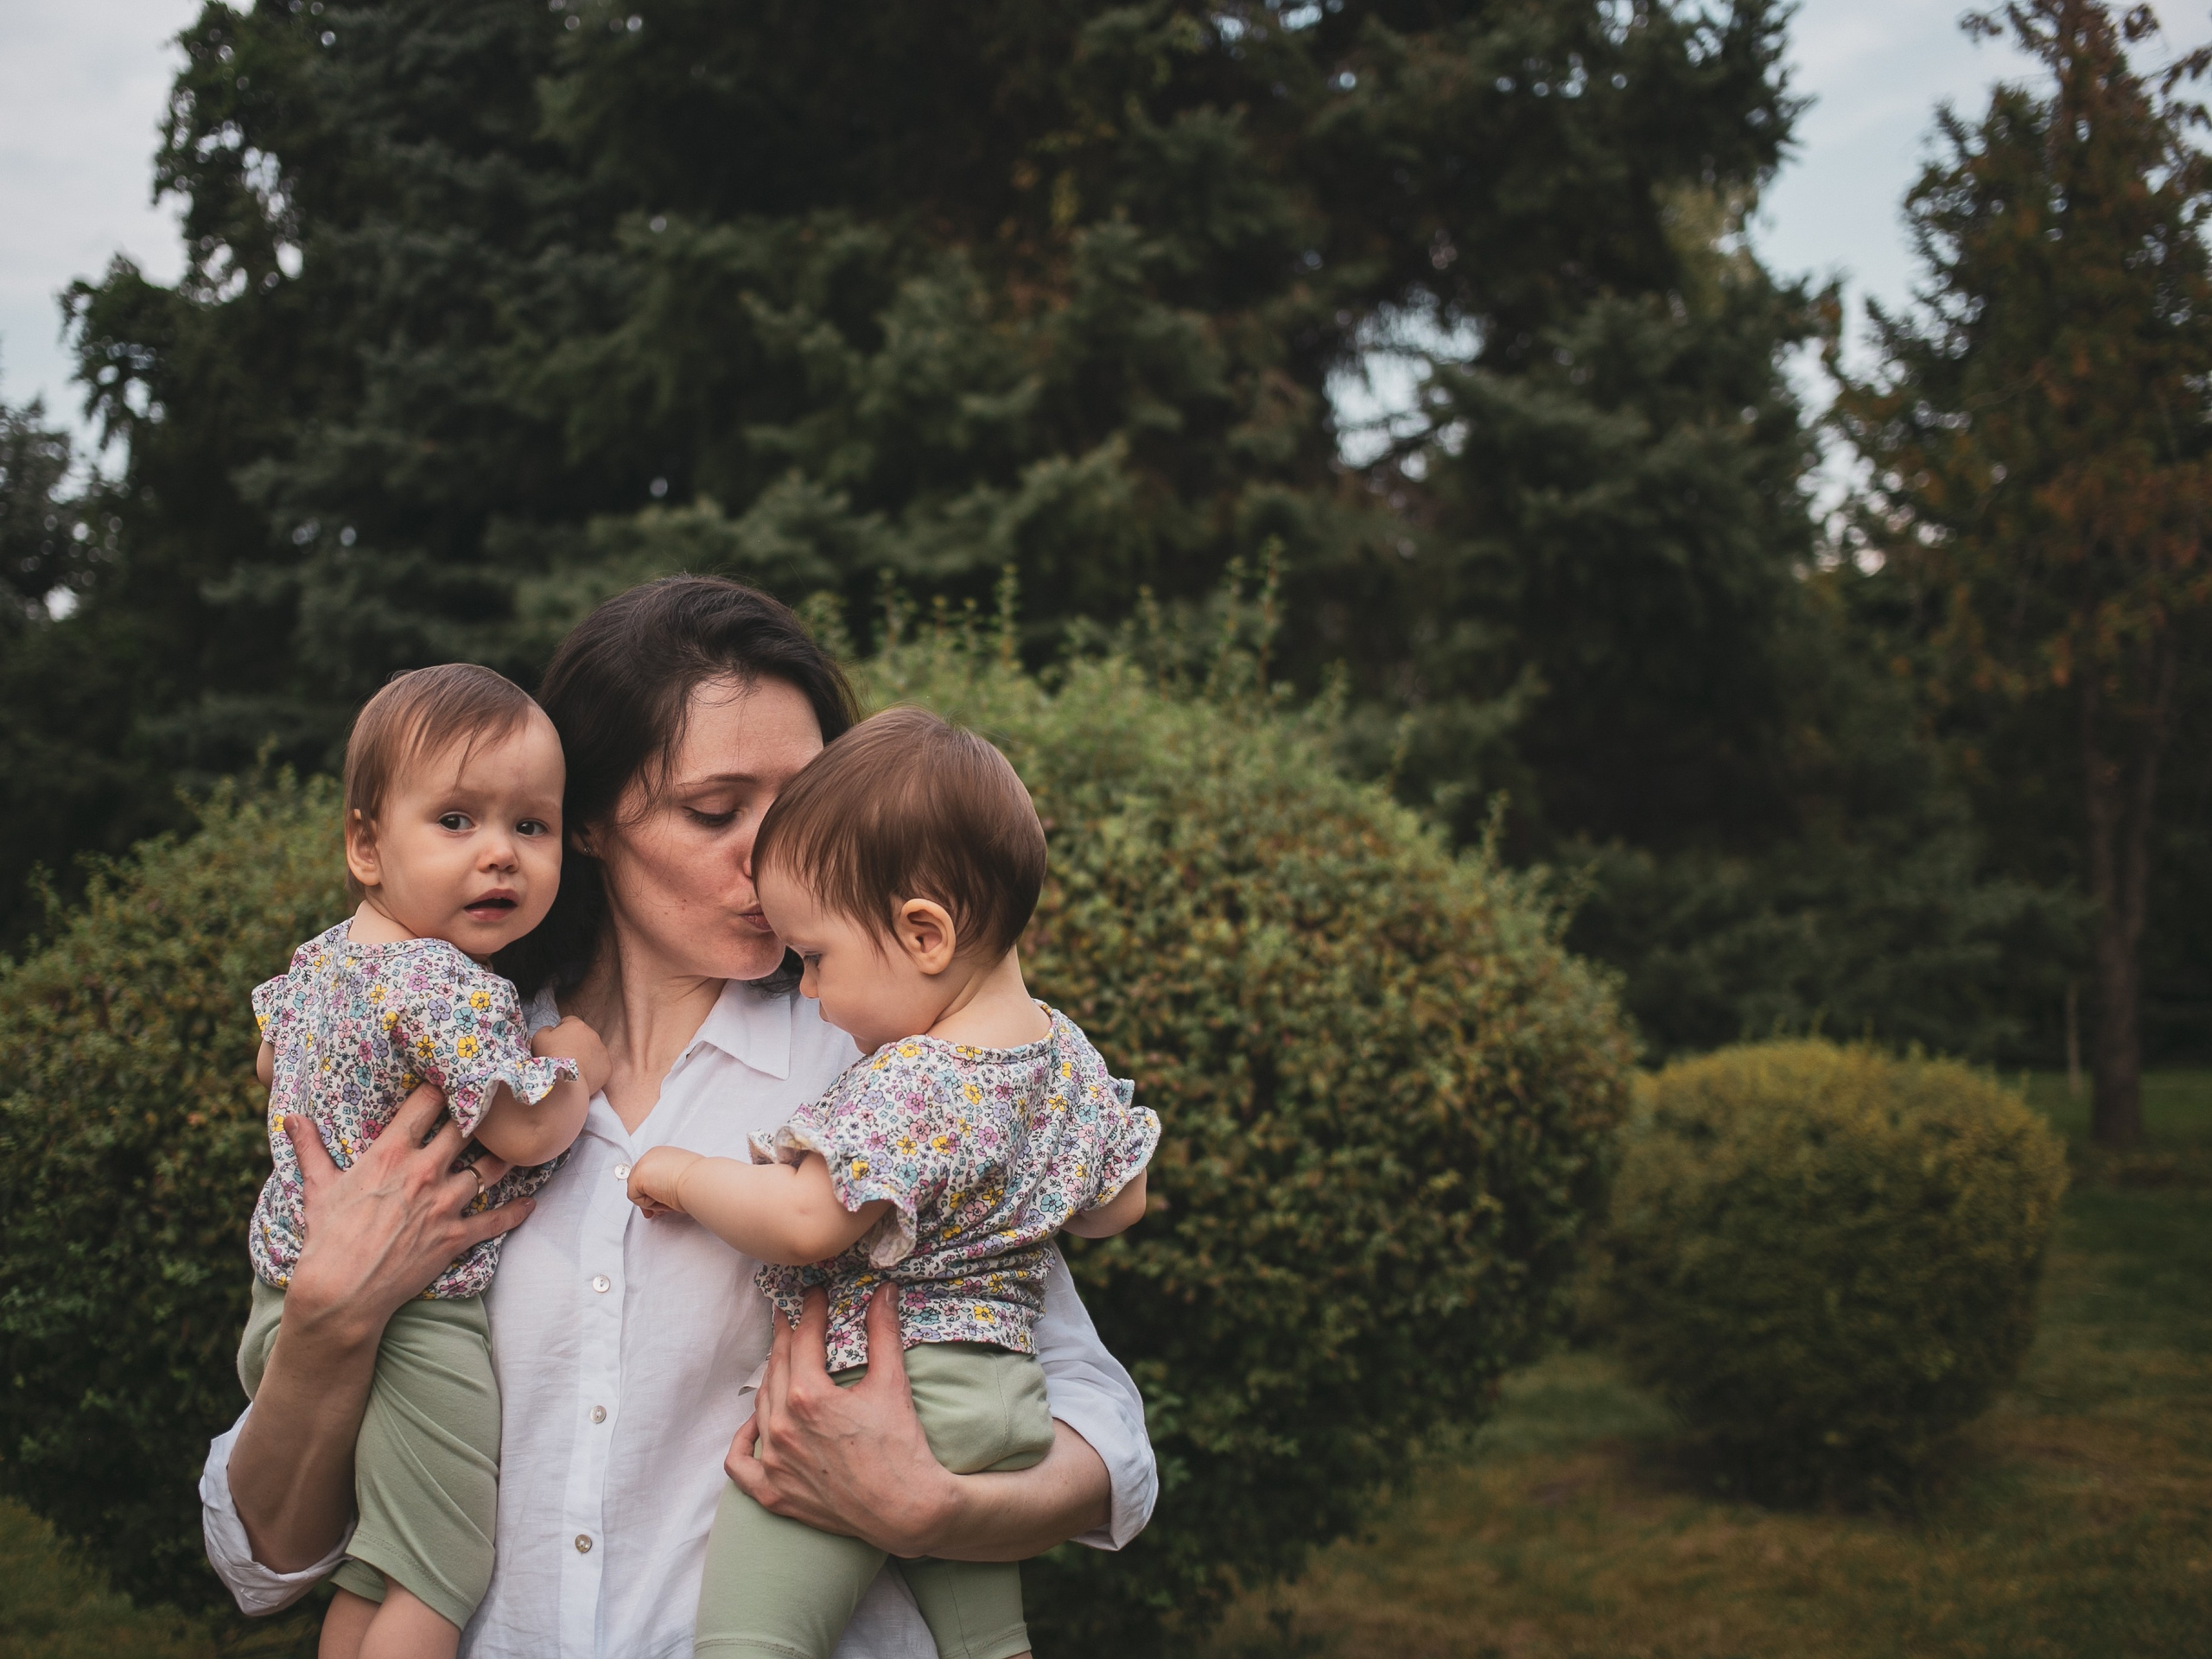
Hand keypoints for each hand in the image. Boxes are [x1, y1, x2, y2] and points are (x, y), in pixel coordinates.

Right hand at [283, 1084, 530, 1346]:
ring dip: (505, 1157)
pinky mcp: (456, 1237)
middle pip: (467, 1128)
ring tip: (518, 1146)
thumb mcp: (317, 1187)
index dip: (445, 1088)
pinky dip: (516, 1211)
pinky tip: (529, 1203)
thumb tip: (290, 1117)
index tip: (457, 1079)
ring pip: (490, 1168)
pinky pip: (496, 1220)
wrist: (341, 1292)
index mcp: (392, 1153)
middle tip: (499, 1105)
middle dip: (482, 1115)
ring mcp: (444, 1204)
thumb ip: (310, 1148)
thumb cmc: (327, 1238)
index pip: (428, 1103)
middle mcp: (424, 1172)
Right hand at [533, 1014, 611, 1095]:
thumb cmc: (551, 1058)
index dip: (560, 1031)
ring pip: (592, 1051)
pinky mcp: (607, 1067)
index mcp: (577, 1025)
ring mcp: (603, 1051)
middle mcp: (593, 1035)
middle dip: (574, 1044)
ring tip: (572, 1068)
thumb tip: (552, 1030)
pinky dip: (592, 1070)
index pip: (569, 1022)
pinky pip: (599, 1066)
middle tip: (563, 1057)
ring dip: (584, 1056)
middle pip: (582, 1036)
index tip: (555, 1042)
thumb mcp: (539, 1037)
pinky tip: (581, 1076)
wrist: (566, 1081)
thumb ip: (546, 1029)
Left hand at [628, 1144, 702, 1218]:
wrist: (700, 1180)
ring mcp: (642, 1164)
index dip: (652, 1191)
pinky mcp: (637, 1176)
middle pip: (638, 1182)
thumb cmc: (698, 1179)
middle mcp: (650, 1155)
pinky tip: (663, 1199)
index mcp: (662, 1153)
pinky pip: (634, 1197)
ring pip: (636, 1190)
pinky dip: (648, 1204)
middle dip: (647, 1198)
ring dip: (651, 1201)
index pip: (648, 1174)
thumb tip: (663, 1192)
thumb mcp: (682, 1176)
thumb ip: (668, 1180)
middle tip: (657, 1211)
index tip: (660, 1202)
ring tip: (667, 1202)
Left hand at [726, 1286, 960, 1555]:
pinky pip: (740, 1463)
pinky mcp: (774, 1492)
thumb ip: (882, 1332)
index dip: (810, 1312)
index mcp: (809, 1397)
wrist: (906, 1511)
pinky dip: (742, 1440)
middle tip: (791, 1317)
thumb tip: (884, 1291)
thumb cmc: (901, 1448)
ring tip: (782, 1360)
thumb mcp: (892, 1383)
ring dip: (770, 1377)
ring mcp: (774, 1462)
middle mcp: (782, 1427)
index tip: (815, 1295)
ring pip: (760, 1405)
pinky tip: (755, 1424)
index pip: (802, 1340)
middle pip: (777, 1367)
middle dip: (786, 1337)